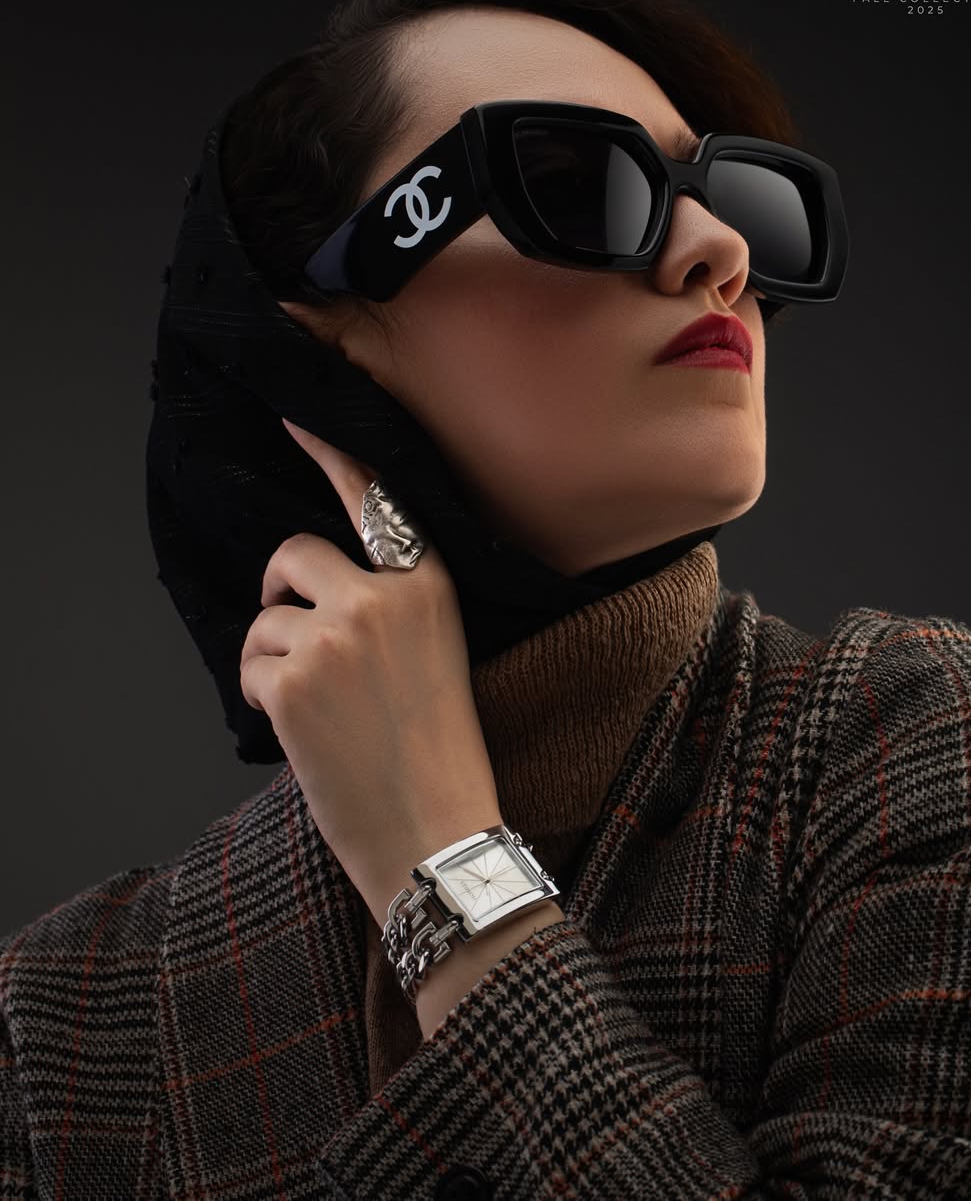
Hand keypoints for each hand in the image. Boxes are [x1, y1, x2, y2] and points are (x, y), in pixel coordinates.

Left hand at [239, 418, 501, 920]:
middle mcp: (383, 596)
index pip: (373, 498)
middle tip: (295, 636)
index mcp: (428, 584)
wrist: (437, 833)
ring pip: (266, 618)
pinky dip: (265, 697)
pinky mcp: (292, 679)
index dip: (328, 453)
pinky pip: (251, 664)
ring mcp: (335, 634)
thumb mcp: (434, 653)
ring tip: (320, 711)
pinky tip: (306, 734)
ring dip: (275, 661)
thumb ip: (385, 605)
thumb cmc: (437, 752)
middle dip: (282, 588)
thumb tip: (311, 583)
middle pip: (294, 551)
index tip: (291, 417)